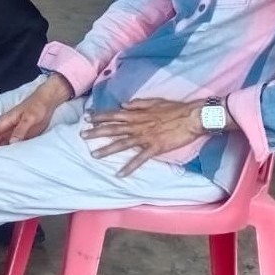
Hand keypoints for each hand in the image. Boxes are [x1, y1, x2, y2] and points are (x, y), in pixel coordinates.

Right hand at [0, 74, 71, 147]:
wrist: (47, 102)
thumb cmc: (37, 106)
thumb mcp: (29, 118)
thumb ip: (20, 130)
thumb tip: (12, 143)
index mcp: (6, 120)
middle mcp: (8, 126)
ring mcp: (14, 131)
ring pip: (3, 143)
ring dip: (0, 150)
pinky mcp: (22, 134)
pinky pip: (13, 144)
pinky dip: (10, 150)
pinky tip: (10, 158)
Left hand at [82, 98, 205, 175]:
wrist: (192, 117)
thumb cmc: (175, 108)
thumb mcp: (154, 101)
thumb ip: (138, 104)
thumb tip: (123, 104)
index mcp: (137, 113)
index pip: (114, 114)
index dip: (100, 116)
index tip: (86, 118)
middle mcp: (137, 125)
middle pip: (113, 129)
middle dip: (96, 132)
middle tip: (82, 135)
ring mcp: (145, 137)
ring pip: (122, 144)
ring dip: (107, 150)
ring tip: (94, 155)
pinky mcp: (155, 147)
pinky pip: (139, 159)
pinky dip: (129, 167)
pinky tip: (120, 174)